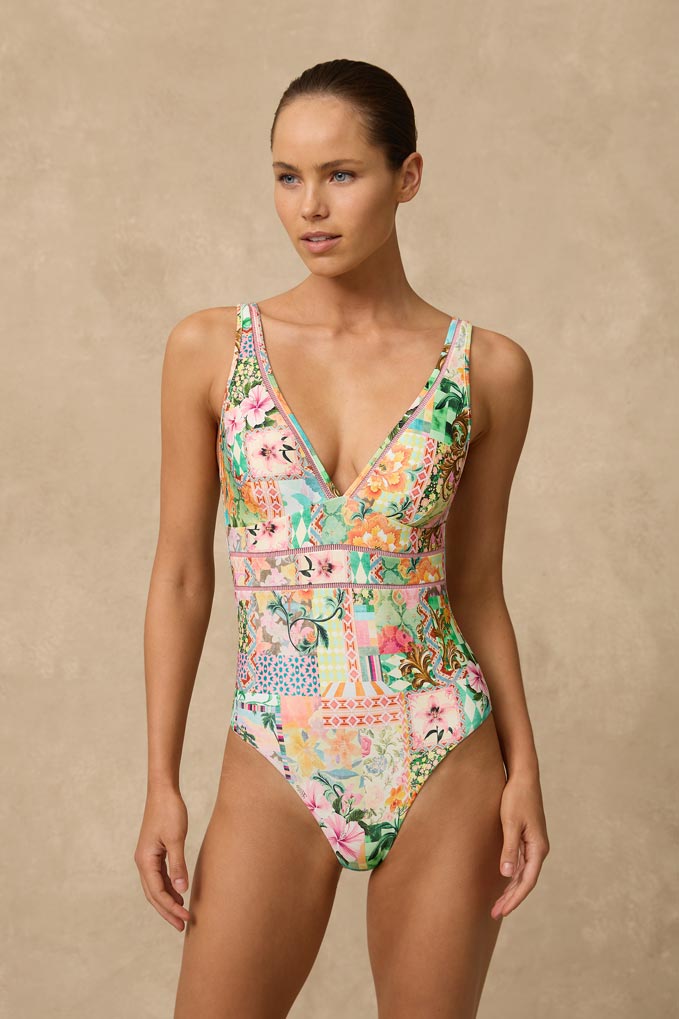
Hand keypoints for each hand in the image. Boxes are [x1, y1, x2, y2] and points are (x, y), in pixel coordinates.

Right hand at [134, 787, 191, 930]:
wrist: (163, 791)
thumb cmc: (169, 812)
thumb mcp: (176, 838)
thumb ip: (178, 864)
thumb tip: (181, 889)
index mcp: (145, 861)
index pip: (157, 892)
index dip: (171, 907)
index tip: (186, 917)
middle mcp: (143, 862)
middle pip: (153, 895)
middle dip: (167, 911)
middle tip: (182, 926)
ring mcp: (147, 857)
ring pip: (156, 887)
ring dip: (168, 901)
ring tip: (182, 914)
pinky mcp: (154, 852)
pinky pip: (160, 876)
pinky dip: (169, 887)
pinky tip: (179, 893)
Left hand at [491, 771, 549, 918]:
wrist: (523, 776)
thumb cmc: (516, 797)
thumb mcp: (510, 823)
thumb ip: (509, 849)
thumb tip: (507, 875)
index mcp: (538, 848)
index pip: (527, 881)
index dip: (515, 898)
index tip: (502, 911)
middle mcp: (539, 849)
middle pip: (526, 880)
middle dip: (511, 898)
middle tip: (495, 913)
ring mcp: (534, 844)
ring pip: (523, 873)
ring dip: (511, 889)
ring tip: (497, 904)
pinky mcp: (527, 838)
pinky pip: (521, 863)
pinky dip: (512, 875)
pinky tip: (503, 882)